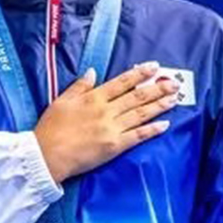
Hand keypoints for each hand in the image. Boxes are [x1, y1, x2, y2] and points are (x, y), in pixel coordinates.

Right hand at [33, 62, 177, 182]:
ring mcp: (112, 128)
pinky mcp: (115, 146)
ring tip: (174, 99)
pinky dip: (152, 130)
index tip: (154, 67)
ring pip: (141, 114)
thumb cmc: (51, 128)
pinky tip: (165, 124)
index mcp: (93, 98)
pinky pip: (137, 136)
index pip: (122, 82)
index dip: (139, 74)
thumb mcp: (61, 101)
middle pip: (137, 96)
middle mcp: (106, 111)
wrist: (48, 156)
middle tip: (174, 82)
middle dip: (157, 88)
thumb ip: (79, 86)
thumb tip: (93, 72)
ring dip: (159, 105)